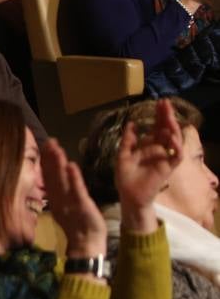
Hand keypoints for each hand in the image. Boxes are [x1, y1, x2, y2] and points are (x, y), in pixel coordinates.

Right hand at [42, 138, 107, 260]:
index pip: (48, 174)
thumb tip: (55, 177)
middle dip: (50, 157)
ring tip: (57, 148)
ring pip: (62, 179)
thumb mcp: (65, 206)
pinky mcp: (81, 205)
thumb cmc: (78, 224)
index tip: (46, 144)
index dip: (46, 159)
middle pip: (52, 174)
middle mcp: (59, 197)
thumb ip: (59, 191)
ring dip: (58, 163)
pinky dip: (73, 178)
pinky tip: (71, 165)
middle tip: (49, 141)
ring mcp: (69, 201)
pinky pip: (76, 190)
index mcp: (55, 196)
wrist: (85, 244)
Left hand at [114, 98, 182, 234]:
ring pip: (174, 140)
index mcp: (147, 146)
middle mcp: (158, 150)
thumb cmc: (125, 177)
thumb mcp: (123, 155)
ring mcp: (164, 158)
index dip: (158, 116)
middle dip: (166, 117)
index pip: (156, 128)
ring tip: (169, 117)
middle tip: (166, 103)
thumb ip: (128, 140)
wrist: (128, 195)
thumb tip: (131, 123)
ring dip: (172, 128)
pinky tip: (172, 136)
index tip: (159, 103)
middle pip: (166, 130)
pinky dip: (176, 146)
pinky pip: (176, 156)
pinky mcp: (168, 168)